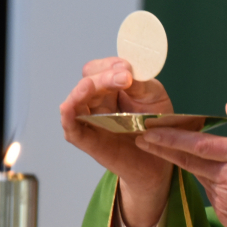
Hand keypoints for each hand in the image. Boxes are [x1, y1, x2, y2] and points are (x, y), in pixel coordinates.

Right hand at [60, 57, 173, 226]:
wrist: (159, 161)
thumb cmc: (155, 126)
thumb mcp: (155, 98)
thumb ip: (142, 84)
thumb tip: (126, 72)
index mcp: (111, 87)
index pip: (100, 68)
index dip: (110, 65)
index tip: (128, 69)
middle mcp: (97, 101)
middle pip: (88, 81)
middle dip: (104, 77)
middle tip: (124, 78)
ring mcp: (90, 121)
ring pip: (76, 101)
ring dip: (82, 91)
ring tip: (91, 85)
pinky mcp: (89, 141)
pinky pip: (72, 128)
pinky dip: (68, 117)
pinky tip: (69, 107)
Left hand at [136, 101, 226, 226]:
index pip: (198, 144)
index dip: (171, 137)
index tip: (150, 130)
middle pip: (187, 160)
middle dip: (161, 147)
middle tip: (141, 138)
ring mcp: (223, 198)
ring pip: (198, 174)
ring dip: (185, 163)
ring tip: (171, 150)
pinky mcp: (222, 213)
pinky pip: (209, 191)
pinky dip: (207, 180)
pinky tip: (215, 177)